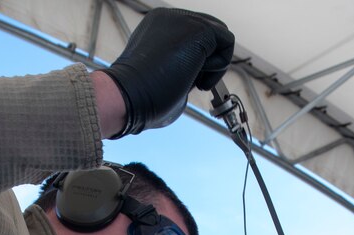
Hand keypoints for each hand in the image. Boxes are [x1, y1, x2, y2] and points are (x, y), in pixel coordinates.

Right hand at [101, 8, 233, 137]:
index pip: (192, 36)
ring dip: (211, 64)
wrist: (126, 95)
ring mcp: (183, 20)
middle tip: (189, 83)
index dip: (195, 61)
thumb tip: (196, 78)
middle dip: (206, 59)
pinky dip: (219, 66)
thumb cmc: (139, 97)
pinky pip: (227, 42)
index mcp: (156, 26)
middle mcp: (169, 17)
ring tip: (190, 80)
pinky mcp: (198, 29)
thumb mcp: (158, 75)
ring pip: (219, 36)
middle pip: (209, 32)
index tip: (182, 81)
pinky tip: (197, 77)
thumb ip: (177, 67)